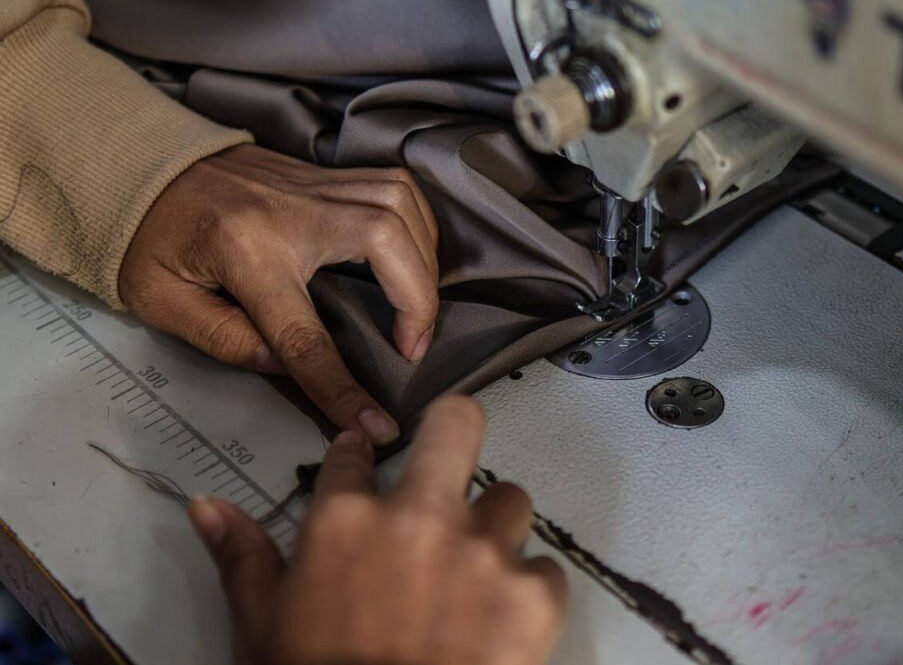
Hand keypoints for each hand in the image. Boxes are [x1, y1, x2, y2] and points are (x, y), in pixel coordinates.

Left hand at [119, 144, 439, 444]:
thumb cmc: (149, 238)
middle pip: (385, 242)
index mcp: (244, 251)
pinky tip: (415, 254)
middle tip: (414, 345)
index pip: (306, 334)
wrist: (140, 165)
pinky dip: (419, 221)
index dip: (343, 387)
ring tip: (419, 304)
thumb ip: (227, 340)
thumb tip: (291, 366)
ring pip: (399, 203)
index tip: (377, 426)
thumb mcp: (162, 303)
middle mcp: (291, 210)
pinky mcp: (325, 175)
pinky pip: (395, 185)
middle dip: (418, 299)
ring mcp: (313, 185)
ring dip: (425, 257)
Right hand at [189, 395, 567, 664]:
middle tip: (450, 459)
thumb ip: (243, 559)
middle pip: (458, 425)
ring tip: (479, 566)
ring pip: (511, 501)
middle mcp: (420, 518)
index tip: (360, 463)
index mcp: (346, 521)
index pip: (351, 458)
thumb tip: (206, 505)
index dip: (354, 459)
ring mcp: (483, 553)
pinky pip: (545, 570)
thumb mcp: (263, 628)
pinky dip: (529, 589)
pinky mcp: (533, 597)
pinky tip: (507, 619)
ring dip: (496, 527)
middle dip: (455, 429)